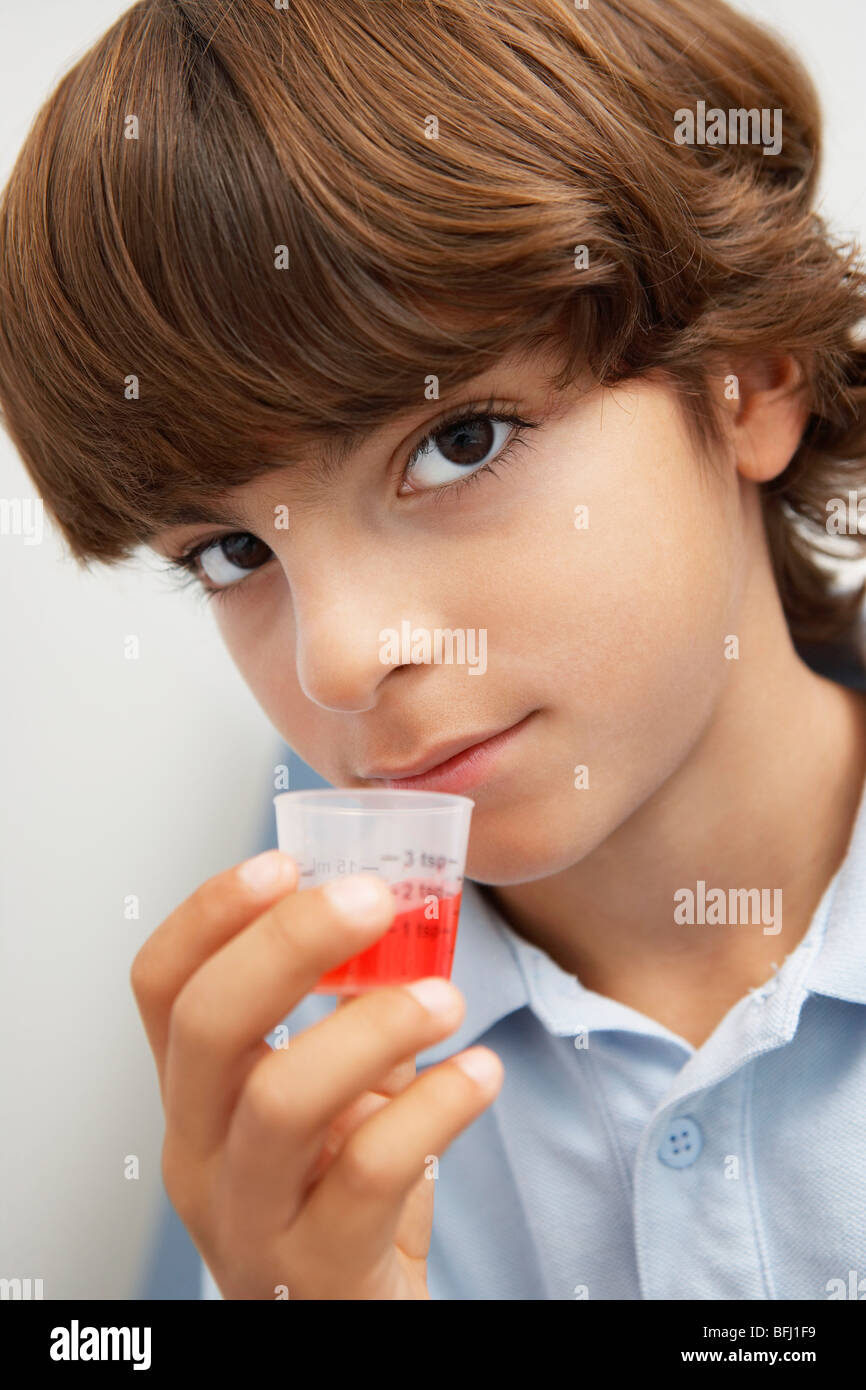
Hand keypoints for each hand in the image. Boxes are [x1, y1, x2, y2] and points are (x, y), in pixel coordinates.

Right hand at [130, 852, 503, 1298]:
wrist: (355, 1323)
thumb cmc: (342, 1196)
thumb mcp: (329, 1096)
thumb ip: (346, 1015)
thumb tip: (399, 916)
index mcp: (196, 1094)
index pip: (162, 986)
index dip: (210, 914)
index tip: (283, 861)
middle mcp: (200, 1152)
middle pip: (207, 1027)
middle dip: (290, 944)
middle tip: (373, 900)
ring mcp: (249, 1219)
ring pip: (280, 1101)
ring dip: (373, 1027)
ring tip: (445, 998)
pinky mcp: (317, 1273)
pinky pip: (367, 1175)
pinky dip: (434, 1107)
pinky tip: (480, 1074)